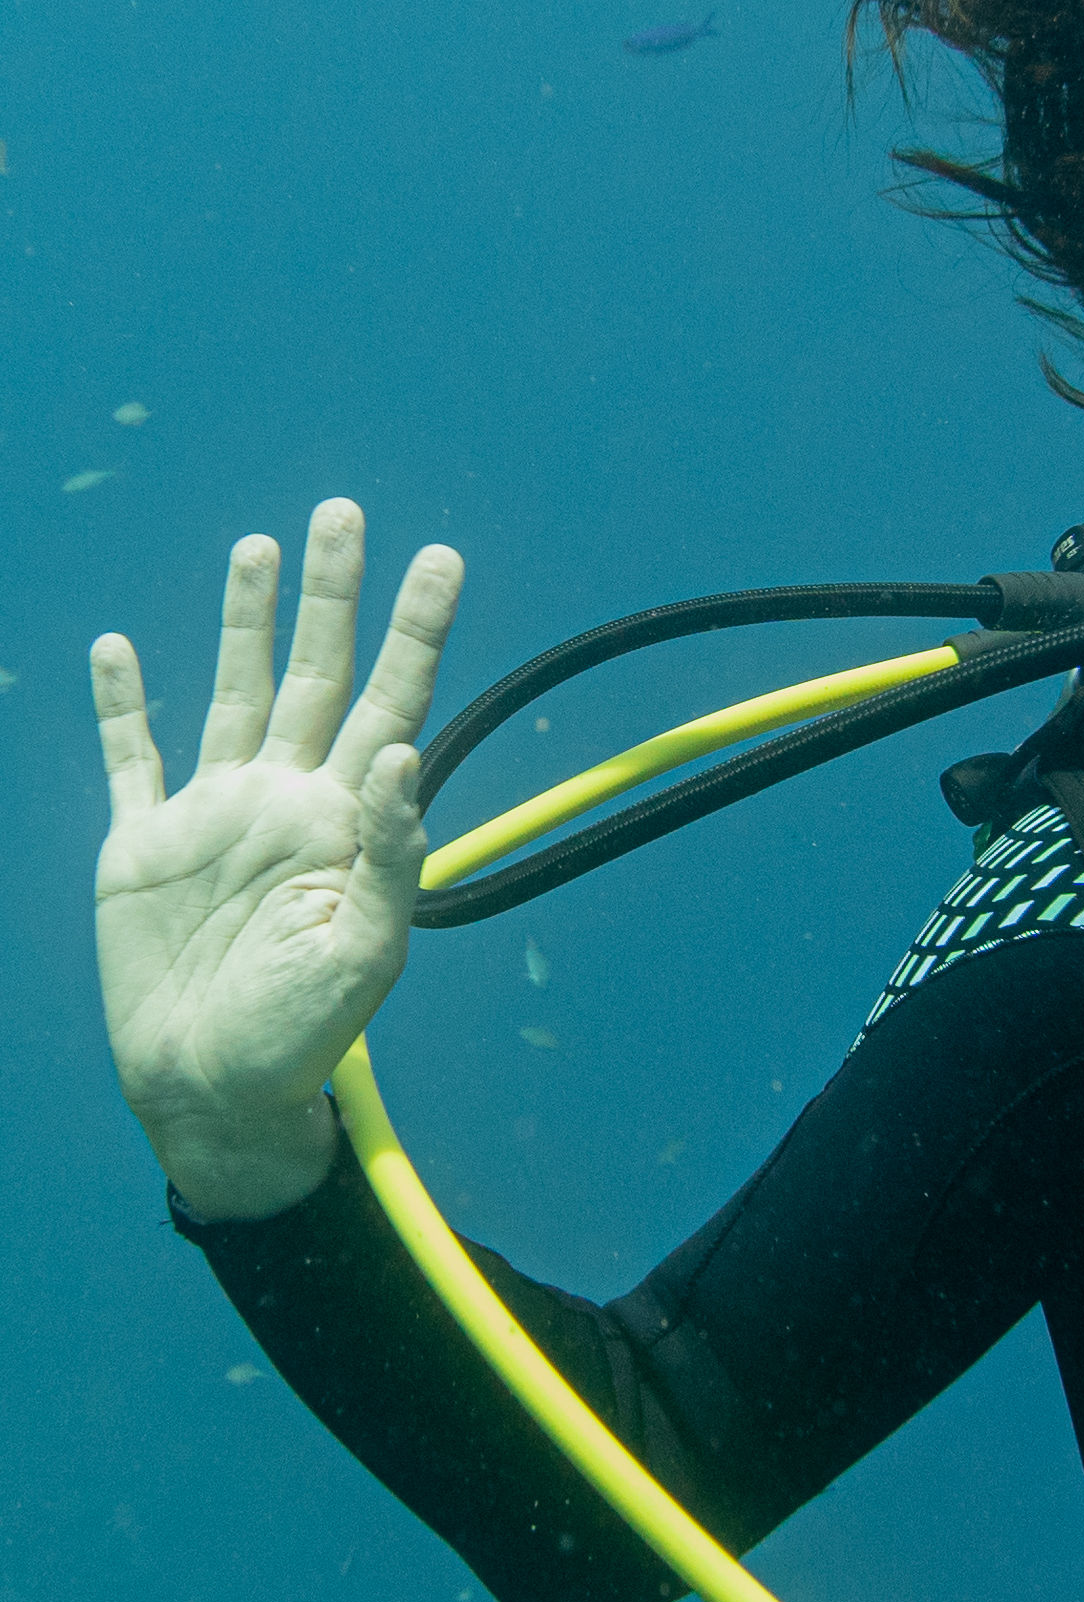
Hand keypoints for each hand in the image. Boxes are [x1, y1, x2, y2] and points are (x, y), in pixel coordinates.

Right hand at [91, 501, 463, 1219]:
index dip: (417, 632)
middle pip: (317, 673)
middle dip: (335, 596)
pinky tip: (122, 648)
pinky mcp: (141, 844)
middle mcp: (286, 800)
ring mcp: (214, 816)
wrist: (214, 1089)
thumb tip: (401, 755)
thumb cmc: (303, 1035)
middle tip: (348, 512)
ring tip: (262, 548)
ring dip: (246, 621)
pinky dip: (123, 705)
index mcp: (347, 820)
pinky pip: (131, 759)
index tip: (442, 561)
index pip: (393, 703)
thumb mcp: (364, 951)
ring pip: (235, 692)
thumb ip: (389, 854)